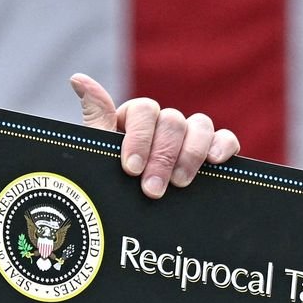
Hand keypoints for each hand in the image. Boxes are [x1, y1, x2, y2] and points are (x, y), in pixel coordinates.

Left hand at [71, 73, 240, 198]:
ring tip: (180, 184)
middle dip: (162, 157)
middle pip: (173, 121)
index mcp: (135, 120)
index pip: (144, 110)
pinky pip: (225, 139)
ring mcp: (190, 138)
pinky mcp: (212, 154)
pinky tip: (215, 161)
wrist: (128, 223)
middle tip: (152, 190)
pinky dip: (223, 145)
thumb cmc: (112, 185)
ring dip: (191, 154)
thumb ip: (95, 119)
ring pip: (200, 126)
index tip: (131, 168)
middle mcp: (164, 124)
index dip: (139, 137)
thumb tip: (77, 79)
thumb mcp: (99, 155)